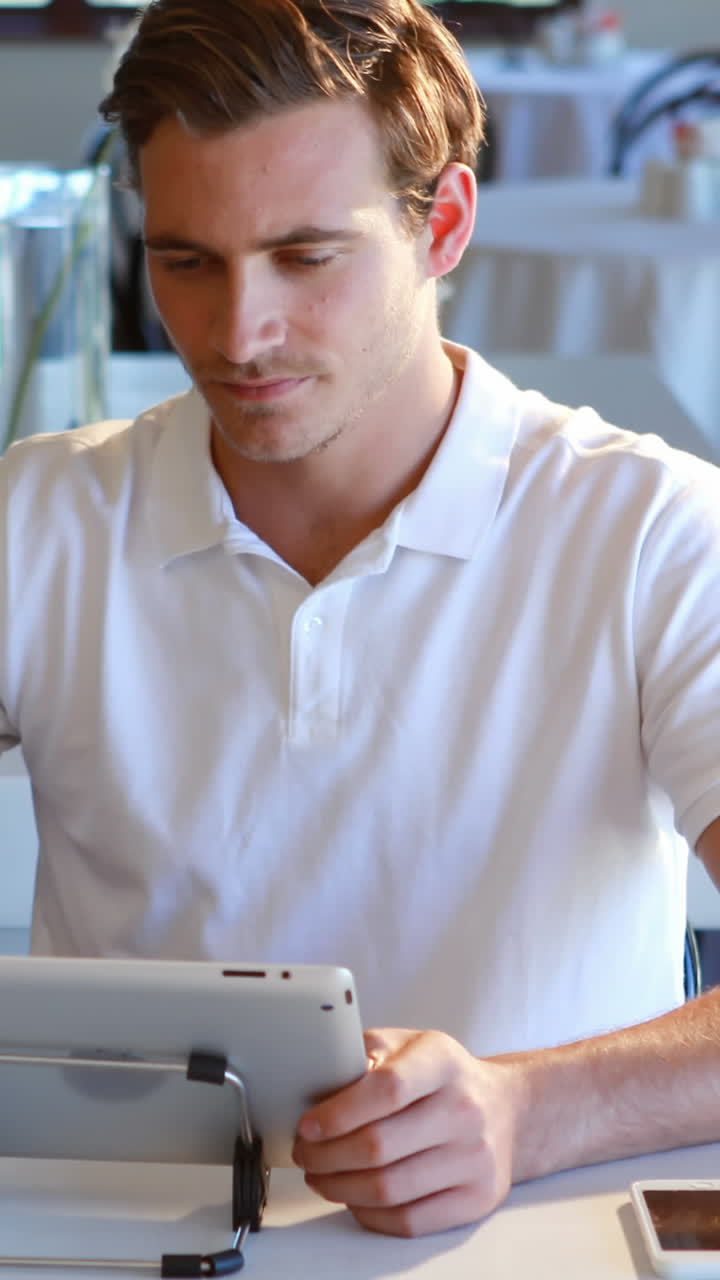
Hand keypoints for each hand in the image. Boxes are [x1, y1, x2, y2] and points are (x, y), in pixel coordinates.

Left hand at [292, 1027, 524, 1236]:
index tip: (308, 1126)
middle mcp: (464, 1109)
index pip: (388, 1088)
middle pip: (380, 1146)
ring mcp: (474, 1157)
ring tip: (320, 1176)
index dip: (339, 1112)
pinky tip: (354, 1197)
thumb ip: (366, 1054)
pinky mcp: (476, 1198)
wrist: (506, 1109)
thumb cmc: (443, 1077)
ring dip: (339, 1188)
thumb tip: (318, 1082)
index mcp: (442, 1061)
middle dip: (326, 1156)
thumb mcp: (408, 1044)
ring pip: (389, 1189)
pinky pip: (409, 1221)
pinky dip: (369, 1214)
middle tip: (305, 1154)